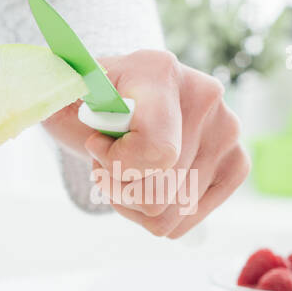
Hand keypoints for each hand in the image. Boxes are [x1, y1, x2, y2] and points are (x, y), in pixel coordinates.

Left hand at [36, 44, 249, 237]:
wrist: (121, 100)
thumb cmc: (89, 101)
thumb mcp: (62, 95)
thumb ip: (54, 91)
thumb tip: (57, 90)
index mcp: (159, 71)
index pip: (158, 152)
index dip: (119, 167)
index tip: (96, 146)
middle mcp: (206, 97)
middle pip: (159, 191)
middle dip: (119, 188)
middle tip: (106, 163)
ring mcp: (228, 130)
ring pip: (171, 212)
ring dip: (135, 204)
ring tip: (126, 172)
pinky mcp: (237, 162)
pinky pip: (188, 219)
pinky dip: (158, 214)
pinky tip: (149, 185)